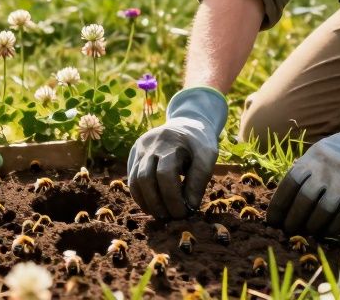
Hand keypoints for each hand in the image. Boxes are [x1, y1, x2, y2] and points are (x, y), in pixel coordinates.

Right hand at [127, 86, 227, 219]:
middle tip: (171, 218)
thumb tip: (190, 206)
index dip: (173, 197)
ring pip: (134, 181)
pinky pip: (132, 179)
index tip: (184, 213)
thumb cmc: (199, 142)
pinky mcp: (134, 155)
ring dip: (147, 203)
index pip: (165, 174)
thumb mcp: (207, 155)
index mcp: (170, 142)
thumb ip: (200, 179)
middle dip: (158, 203)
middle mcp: (150, 144)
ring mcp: (139, 149)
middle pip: (145, 179)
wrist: (186, 122)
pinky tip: (154, 206)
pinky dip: (141, 196)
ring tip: (162, 215)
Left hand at [268, 98, 339, 236]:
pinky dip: (332, 228)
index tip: (272, 221)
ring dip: (312, 226)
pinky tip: (326, 232)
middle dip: (293, 220)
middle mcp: (325, 170)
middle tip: (289, 230)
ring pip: (322, 211)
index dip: (278, 206)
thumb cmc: (335, 154)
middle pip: (304, 200)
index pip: (288, 185)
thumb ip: (301, 174)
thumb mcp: (314, 155)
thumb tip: (282, 202)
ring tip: (306, 232)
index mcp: (310, 160)